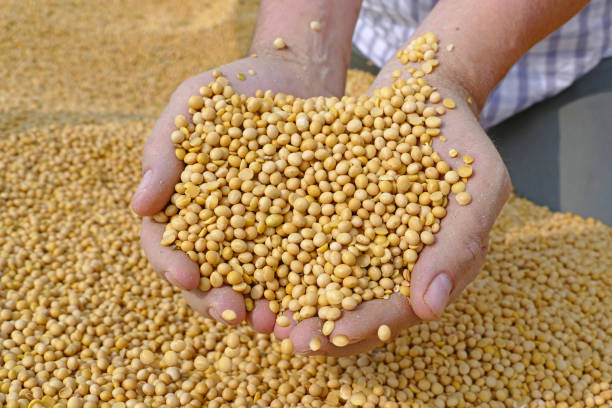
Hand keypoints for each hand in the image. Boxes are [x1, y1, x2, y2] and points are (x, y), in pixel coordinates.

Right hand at [131, 54, 343, 330]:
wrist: (295, 76)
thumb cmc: (234, 88)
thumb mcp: (192, 106)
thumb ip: (164, 152)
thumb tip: (138, 208)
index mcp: (182, 204)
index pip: (165, 245)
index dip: (172, 265)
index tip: (188, 277)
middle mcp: (218, 228)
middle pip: (206, 276)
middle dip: (215, 300)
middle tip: (232, 313)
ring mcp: (259, 232)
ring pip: (251, 281)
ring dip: (257, 306)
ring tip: (271, 323)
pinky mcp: (298, 229)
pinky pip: (295, 264)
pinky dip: (298, 286)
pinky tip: (310, 300)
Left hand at [273, 62, 511, 355]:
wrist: (424, 93)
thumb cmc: (459, 139)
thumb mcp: (480, 184)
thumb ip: (461, 244)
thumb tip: (429, 310)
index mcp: (425, 268)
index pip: (395, 309)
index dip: (365, 326)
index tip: (331, 337)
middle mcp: (385, 261)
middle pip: (352, 305)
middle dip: (320, 326)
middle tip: (286, 340)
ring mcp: (353, 237)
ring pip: (321, 279)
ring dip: (291, 301)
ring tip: (258, 316)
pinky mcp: (326, 210)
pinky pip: (300, 235)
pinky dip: (277, 252)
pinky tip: (247, 261)